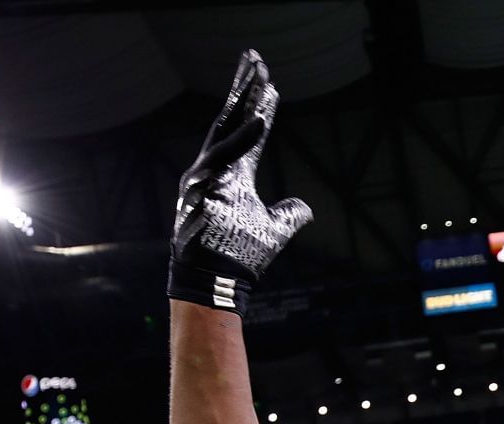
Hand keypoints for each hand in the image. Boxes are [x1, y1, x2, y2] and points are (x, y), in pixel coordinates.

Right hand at [169, 51, 312, 315]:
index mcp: (231, 174)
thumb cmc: (239, 257)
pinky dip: (241, 140)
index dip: (259, 107)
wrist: (216, 284)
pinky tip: (260, 122)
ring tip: (262, 81)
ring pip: (225, 133)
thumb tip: (304, 206)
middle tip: (256, 60)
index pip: (247, 132)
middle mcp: (214, 169)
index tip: (269, 81)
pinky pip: (222, 158)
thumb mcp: (274, 231)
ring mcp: (204, 178)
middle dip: (244, 90)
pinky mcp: (199, 190)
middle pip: (231, 120)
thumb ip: (290, 214)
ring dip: (244, 106)